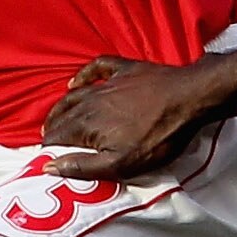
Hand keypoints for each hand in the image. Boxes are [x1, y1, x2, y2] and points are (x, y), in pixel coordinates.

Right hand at [43, 55, 221, 179]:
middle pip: (61, 116)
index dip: (49, 150)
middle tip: (49, 142)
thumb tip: (48, 166)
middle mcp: (89, 101)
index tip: (47, 159)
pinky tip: (76, 82)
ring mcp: (107, 83)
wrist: (188, 99)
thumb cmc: (157, 136)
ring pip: (73, 94)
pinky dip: (83, 75)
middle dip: (52, 130)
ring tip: (55, 118)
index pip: (55, 138)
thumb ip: (83, 167)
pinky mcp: (124, 70)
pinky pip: (95, 69)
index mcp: (85, 124)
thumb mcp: (121, 164)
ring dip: (61, 108)